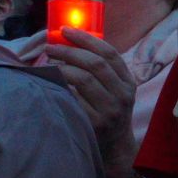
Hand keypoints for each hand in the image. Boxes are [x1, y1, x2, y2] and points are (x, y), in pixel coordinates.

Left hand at [49, 25, 139, 177]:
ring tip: (49, 64)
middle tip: (51, 47)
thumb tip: (70, 43)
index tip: (66, 30)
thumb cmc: (109, 112)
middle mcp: (122, 95)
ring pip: (83, 80)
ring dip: (62, 68)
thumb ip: (102, 71)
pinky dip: (60, 88)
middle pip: (95, 64)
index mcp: (128, 82)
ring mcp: (109, 110)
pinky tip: (51, 83)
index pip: (110, 53)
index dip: (87, 39)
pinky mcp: (94, 123)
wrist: (115, 147)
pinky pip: (73, 99)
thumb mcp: (114, 91)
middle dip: (70, 51)